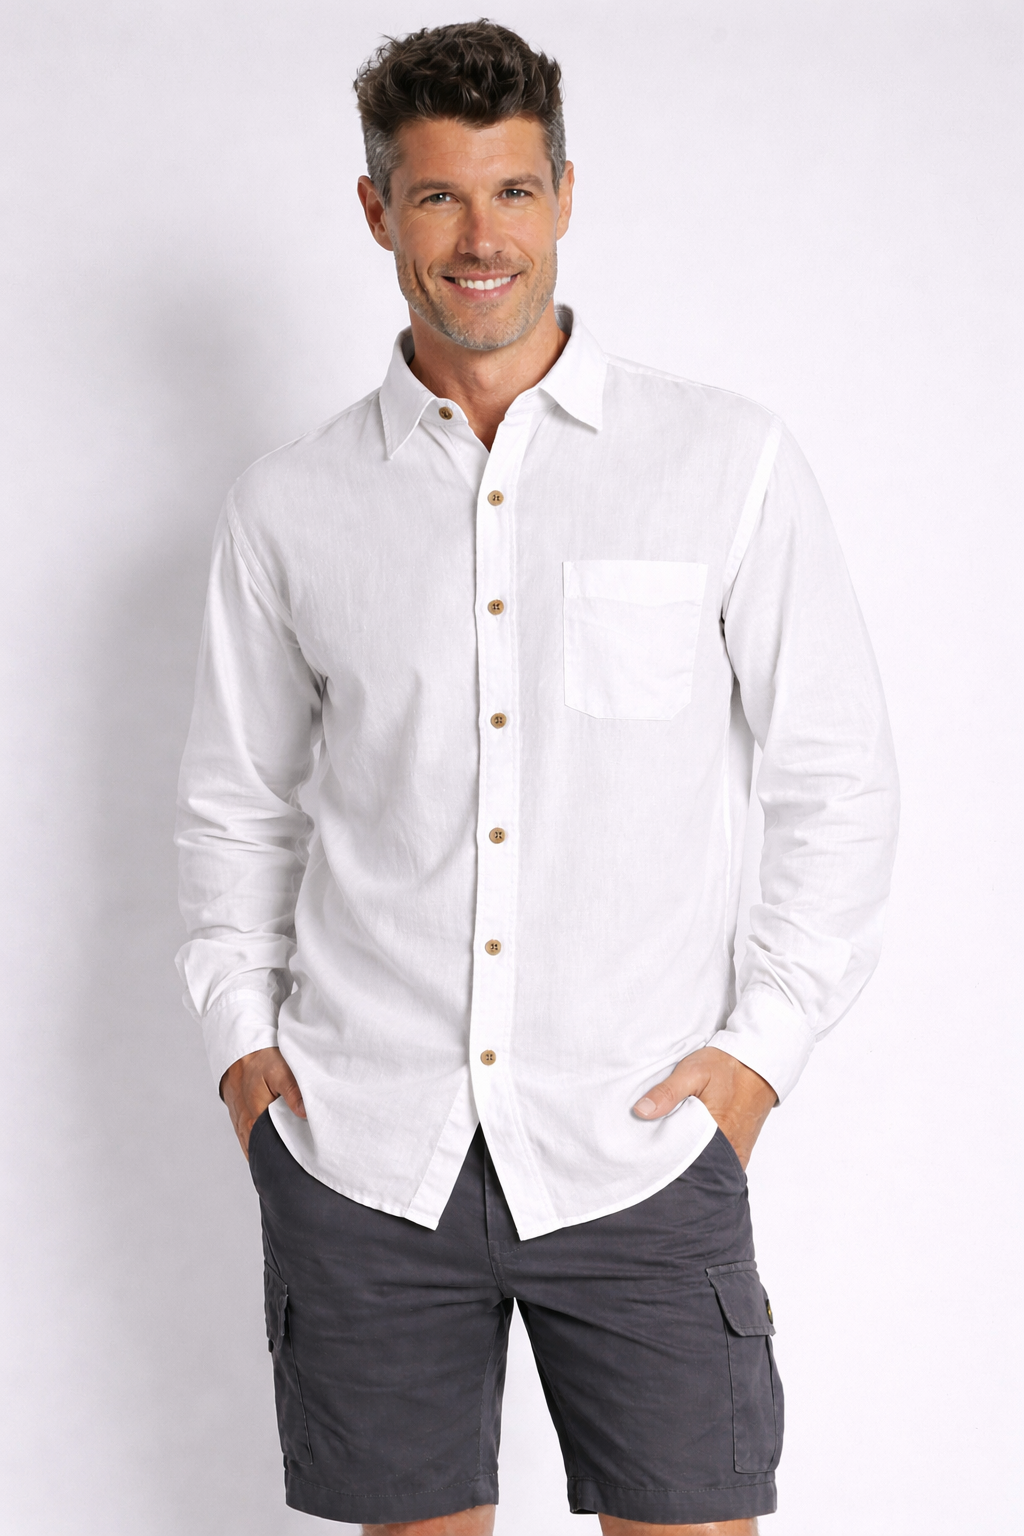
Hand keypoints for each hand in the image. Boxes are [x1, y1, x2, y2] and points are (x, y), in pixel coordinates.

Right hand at [219, 1046, 305, 1160]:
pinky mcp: (241, 1121)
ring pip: (257, 1148)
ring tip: (289, 1156)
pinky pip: (250, 1141)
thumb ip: (293, 1093)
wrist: (239, 1054)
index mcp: (255, 1118)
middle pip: (265, 1151)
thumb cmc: (259, 1062)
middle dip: (281, 1156)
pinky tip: (273, 1146)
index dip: (290, 1153)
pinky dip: (261, 1145)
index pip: (273, 1148)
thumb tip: (305, 1114)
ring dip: (270, 1151)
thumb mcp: (280, 1072)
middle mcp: (246, 1126)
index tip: (305, 1156)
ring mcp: (242, 1125)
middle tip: (300, 1159)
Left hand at [632, 1046, 777, 1168]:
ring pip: (709, 1168)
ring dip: (692, 1162)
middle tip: (659, 1154)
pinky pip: (720, 1164)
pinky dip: (706, 1161)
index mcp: (717, 1133)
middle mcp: (730, 1149)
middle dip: (676, 1164)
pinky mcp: (741, 1150)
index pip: (684, 1161)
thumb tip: (641, 1111)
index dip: (664, 1159)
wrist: (758, 1063)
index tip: (650, 1154)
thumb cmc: (726, 1066)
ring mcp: (737, 1153)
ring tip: (674, 1151)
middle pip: (696, 1169)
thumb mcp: (692, 1071)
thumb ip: (667, 1092)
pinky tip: (693, 1150)